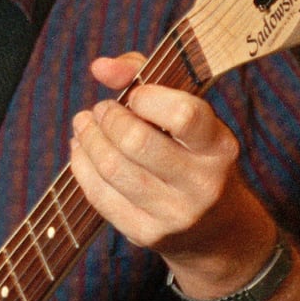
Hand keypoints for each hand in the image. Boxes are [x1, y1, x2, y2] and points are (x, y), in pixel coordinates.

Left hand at [69, 53, 276, 292]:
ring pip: (113, 169)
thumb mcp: (186, 113)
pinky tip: (80, 150)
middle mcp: (203, 183)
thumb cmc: (191, 153)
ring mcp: (175, 214)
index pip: (183, 115)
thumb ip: (144, 77)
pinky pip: (100, 196)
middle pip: (136, 143)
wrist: (215, 228)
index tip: (135, 96)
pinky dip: (81, 167)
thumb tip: (100, 66)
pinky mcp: (148, 234)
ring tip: (84, 125)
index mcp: (219, 147)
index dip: (147, 98)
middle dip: (108, 119)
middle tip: (100, 110)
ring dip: (88, 140)